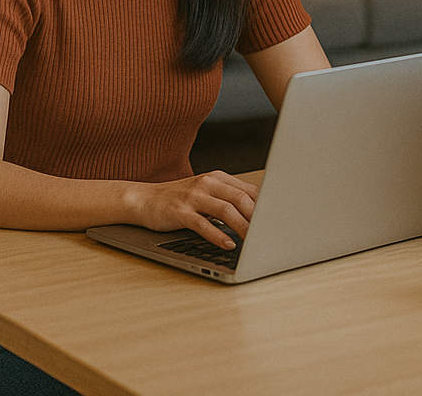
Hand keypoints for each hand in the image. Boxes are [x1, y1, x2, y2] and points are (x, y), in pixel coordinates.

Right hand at [125, 171, 259, 249]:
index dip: (266, 205)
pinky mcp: (180, 212)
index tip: (278, 219)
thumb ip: (227, 199)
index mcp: (218, 178)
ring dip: (243, 227)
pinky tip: (229, 244)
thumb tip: (256, 214)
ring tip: (254, 241)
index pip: (249, 190)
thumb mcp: (206, 193)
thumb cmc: (179, 199)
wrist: (144, 199)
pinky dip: (218, 235)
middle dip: (258, 217)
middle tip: (270, 233)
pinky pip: (203, 224)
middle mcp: (208, 183)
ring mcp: (194, 197)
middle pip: (241, 198)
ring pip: (226, 210)